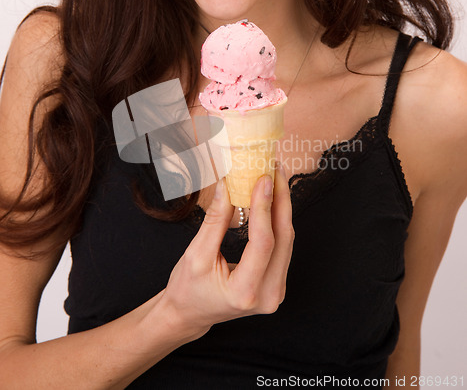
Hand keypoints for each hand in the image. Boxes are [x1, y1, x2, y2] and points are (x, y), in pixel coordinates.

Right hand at [159, 162, 293, 338]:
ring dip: (282, 208)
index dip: (265, 207)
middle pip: (284, 240)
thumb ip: (215, 221)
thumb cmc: (187, 288)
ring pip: (287, 241)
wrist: (191, 314)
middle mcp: (269, 296)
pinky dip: (278, 221)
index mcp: (245, 292)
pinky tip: (272, 200)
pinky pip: (283, 247)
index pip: (263, 243)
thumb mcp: (196, 254)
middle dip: (281, 200)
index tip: (264, 178)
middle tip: (275, 170)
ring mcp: (277, 292)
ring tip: (275, 179)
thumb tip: (227, 185)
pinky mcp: (277, 283)